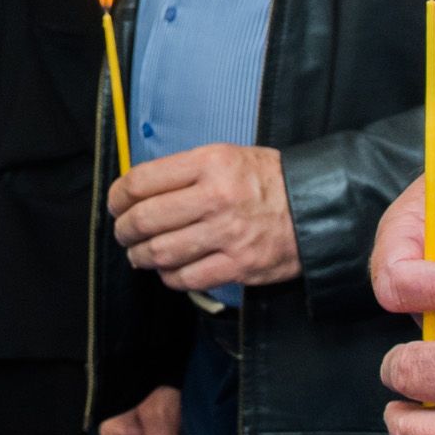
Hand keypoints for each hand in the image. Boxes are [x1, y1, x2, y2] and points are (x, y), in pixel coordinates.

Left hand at [107, 144, 298, 295]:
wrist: (318, 207)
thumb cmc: (269, 181)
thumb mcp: (229, 156)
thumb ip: (186, 171)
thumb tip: (140, 190)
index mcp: (211, 163)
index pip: (143, 181)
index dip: (118, 197)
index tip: (116, 204)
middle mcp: (217, 197)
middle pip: (146, 219)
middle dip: (124, 230)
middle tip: (124, 233)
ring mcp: (228, 234)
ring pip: (161, 253)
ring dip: (141, 257)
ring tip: (140, 255)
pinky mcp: (239, 265)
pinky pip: (187, 278)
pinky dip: (170, 277)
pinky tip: (170, 270)